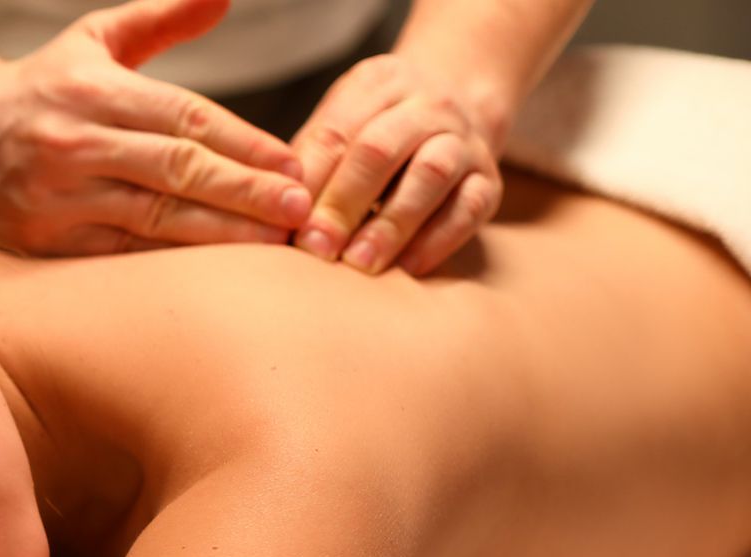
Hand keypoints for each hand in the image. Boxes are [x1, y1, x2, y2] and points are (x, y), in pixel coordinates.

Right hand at [0, 0, 310, 255]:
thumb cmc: (41, 87)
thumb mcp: (94, 39)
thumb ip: (160, 18)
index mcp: (91, 90)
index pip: (183, 118)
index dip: (242, 144)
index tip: (291, 164)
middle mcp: (73, 143)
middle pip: (174, 171)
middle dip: (243, 192)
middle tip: (299, 210)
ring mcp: (56, 198)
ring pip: (151, 220)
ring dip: (217, 235)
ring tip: (271, 244)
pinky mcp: (44, 241)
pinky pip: (118, 255)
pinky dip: (168, 264)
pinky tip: (212, 270)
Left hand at [290, 53, 503, 275]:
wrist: (461, 106)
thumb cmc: (375, 129)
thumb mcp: (342, 123)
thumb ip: (310, 161)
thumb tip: (273, 215)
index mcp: (378, 83)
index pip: (337, 131)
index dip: (310, 180)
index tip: (286, 222)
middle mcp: (428, 105)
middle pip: (381, 149)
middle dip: (344, 202)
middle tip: (316, 248)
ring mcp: (464, 140)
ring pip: (431, 174)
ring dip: (391, 223)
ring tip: (359, 263)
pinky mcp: (488, 178)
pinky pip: (469, 207)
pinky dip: (438, 240)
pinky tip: (406, 268)